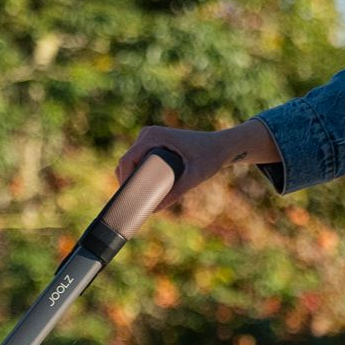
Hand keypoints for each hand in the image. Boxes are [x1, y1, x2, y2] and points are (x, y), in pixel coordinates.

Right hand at [116, 120, 280, 207]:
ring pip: (130, 164)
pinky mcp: (152, 144)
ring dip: (131, 181)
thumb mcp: (195, 176)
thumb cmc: (210, 157)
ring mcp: (148, 138)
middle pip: (125, 164)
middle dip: (127, 185)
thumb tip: (155, 210)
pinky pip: (137, 161)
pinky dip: (136, 175)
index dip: (123, 182)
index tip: (127, 202)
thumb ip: (177, 192)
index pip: (126, 161)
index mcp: (153, 137)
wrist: (221, 145)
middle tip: (134, 207)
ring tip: (138, 202)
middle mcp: (147, 135)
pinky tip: (140, 192)